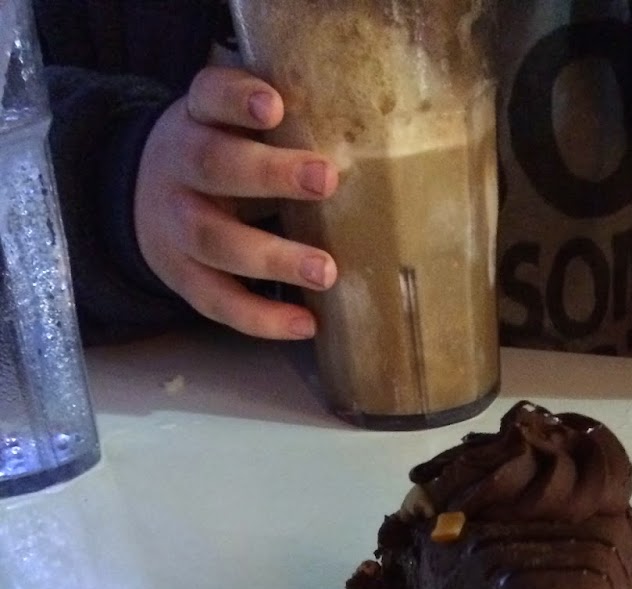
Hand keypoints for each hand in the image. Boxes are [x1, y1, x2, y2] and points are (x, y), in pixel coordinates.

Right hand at [133, 65, 338, 339]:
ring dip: (273, 258)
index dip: (238, 100)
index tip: (274, 106)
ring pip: (216, 241)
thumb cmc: (218, 156)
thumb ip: (277, 126)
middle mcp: (178, 167)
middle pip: (215, 165)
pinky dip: (262, 317)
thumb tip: (364, 138)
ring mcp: (176, 226)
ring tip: (325, 271)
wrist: (141, 198)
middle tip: (325, 180)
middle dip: (270, 174)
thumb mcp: (230, 125)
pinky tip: (305, 323)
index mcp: (196, 120)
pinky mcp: (182, 277)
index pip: (210, 96)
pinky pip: (219, 301)